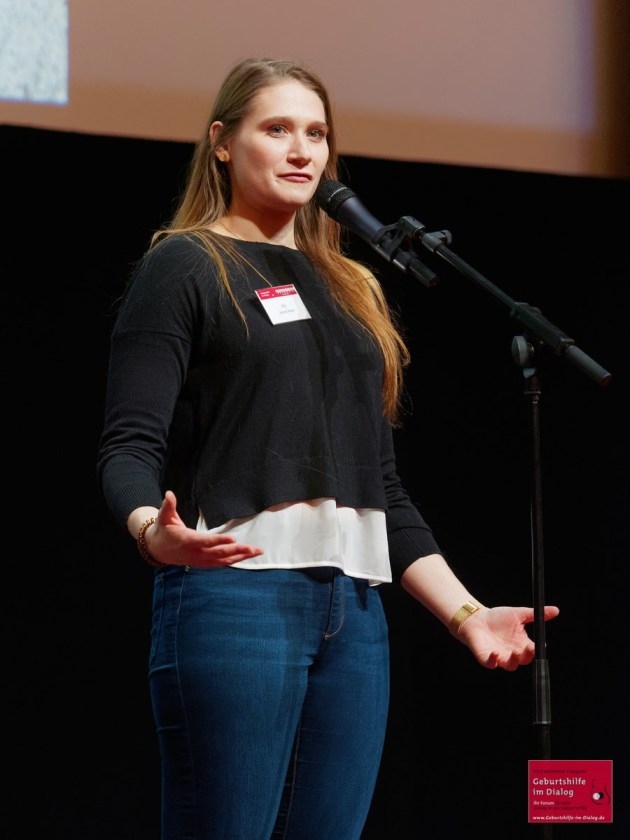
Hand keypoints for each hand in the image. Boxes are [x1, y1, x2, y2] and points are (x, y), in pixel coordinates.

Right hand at [146, 490, 263, 567]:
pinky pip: (221, 563)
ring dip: (240, 556)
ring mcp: (201, 560)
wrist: (158, 550)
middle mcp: (196, 553)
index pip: (205, 541)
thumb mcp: (164, 516)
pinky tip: (247, 556)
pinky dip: (235, 560)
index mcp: (187, 540)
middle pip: (219, 553)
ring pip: (223, 560)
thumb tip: (169, 494)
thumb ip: (168, 506)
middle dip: (236, 551)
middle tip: (252, 547)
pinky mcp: (204, 563)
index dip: (218, 541)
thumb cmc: (164, 530)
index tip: (232, 539)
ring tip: (256, 551)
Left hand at [458, 605, 559, 670]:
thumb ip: (535, 614)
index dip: (537, 650)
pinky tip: (495, 654)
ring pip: (510, 666)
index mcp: (521, 644)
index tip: (541, 645)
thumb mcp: (518, 614)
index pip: (533, 651)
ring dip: (513, 661)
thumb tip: (556, 610)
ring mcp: (500, 657)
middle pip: (524, 660)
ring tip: (514, 652)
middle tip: (528, 648)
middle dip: (527, 656)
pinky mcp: (486, 658)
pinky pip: (491, 663)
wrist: (476, 618)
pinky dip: (493, 661)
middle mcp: (512, 653)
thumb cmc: (497, 617)